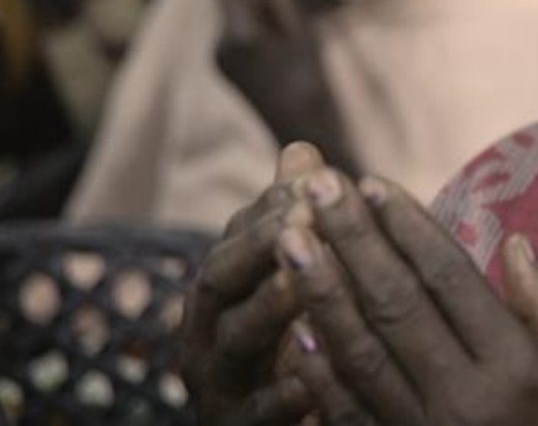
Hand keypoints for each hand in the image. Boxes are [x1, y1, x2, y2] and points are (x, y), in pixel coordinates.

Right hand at [183, 142, 324, 424]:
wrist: (262, 420)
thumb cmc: (279, 338)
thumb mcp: (284, 275)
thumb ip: (290, 219)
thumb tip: (301, 148)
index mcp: (223, 283)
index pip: (241, 233)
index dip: (277, 206)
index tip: (319, 181)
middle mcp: (208, 325)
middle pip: (222, 276)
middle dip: (260, 246)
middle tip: (304, 219)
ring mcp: (218, 377)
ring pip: (236, 338)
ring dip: (268, 308)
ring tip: (303, 284)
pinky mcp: (237, 424)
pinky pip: (256, 412)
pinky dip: (281, 396)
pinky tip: (310, 381)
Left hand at [213, 0, 358, 174]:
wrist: (304, 134)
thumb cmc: (309, 84)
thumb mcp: (303, 36)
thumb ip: (285, 1)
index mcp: (234, 35)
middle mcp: (220, 45)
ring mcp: (224, 60)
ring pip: (235, 15)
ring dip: (258, 2)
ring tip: (288, 0)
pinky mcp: (233, 70)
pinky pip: (240, 34)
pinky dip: (258, 22)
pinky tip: (284, 25)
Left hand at [275, 170, 537, 424]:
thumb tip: (511, 246)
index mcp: (520, 370)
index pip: (449, 281)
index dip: (407, 228)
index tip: (371, 182)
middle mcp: (468, 402)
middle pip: (396, 305)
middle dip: (351, 240)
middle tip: (313, 185)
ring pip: (361, 353)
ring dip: (320, 291)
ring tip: (290, 236)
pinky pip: (351, 414)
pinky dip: (318, 372)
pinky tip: (296, 325)